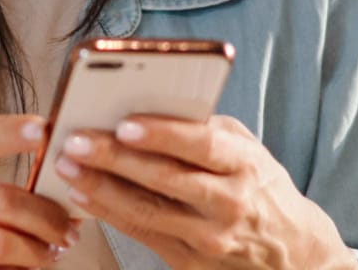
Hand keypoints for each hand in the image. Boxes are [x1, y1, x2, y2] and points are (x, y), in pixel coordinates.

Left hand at [49, 114, 356, 269]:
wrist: (291, 250)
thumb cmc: (259, 184)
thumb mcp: (246, 147)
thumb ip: (204, 127)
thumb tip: (150, 103)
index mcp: (245, 164)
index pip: (202, 145)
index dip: (162, 135)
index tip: (125, 124)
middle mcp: (230, 203)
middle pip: (165, 179)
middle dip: (114, 159)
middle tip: (76, 141)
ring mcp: (210, 238)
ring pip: (147, 212)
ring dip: (101, 188)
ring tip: (67, 166)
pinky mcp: (190, 262)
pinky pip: (142, 234)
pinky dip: (108, 213)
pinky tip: (82, 195)